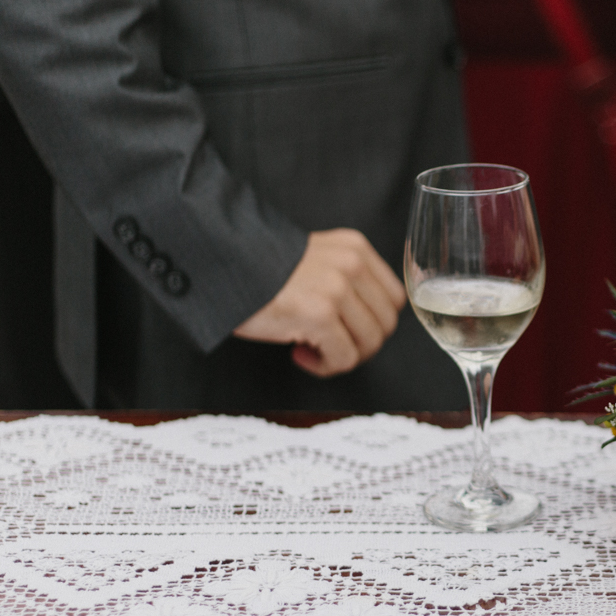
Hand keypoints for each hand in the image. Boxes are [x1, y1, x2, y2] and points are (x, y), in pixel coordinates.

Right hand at [234, 228, 405, 376]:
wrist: (221, 264)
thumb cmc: (263, 271)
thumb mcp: (318, 261)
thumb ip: (348, 281)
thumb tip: (369, 325)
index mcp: (355, 249)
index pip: (394, 299)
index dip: (373, 323)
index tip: (347, 329)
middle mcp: (351, 264)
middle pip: (385, 325)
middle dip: (359, 345)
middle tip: (330, 346)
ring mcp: (337, 289)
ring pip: (369, 344)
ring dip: (341, 356)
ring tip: (311, 348)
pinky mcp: (320, 314)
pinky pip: (344, 357)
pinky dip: (325, 366)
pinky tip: (300, 354)